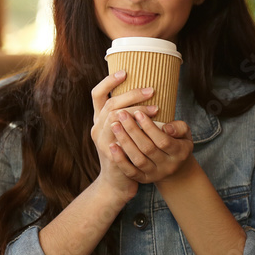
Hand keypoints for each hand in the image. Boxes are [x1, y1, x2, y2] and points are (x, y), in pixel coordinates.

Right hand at [90, 71, 157, 198]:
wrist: (117, 182)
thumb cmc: (125, 152)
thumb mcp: (123, 131)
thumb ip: (129, 114)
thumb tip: (146, 94)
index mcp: (99, 119)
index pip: (97, 94)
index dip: (108, 82)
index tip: (124, 72)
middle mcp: (97, 128)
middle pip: (110, 104)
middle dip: (132, 95)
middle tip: (152, 91)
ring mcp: (101, 141)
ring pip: (115, 118)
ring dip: (137, 111)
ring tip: (157, 109)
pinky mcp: (110, 153)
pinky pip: (121, 136)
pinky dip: (137, 129)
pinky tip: (154, 124)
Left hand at [108, 110, 193, 183]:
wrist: (174, 167)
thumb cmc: (176, 143)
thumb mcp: (184, 134)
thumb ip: (179, 128)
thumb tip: (166, 127)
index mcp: (179, 153)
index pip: (163, 140)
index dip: (149, 127)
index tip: (138, 112)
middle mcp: (168, 166)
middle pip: (148, 148)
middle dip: (133, 130)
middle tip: (121, 114)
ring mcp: (154, 174)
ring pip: (138, 159)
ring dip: (125, 142)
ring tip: (115, 126)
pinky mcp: (143, 179)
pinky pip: (130, 171)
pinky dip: (120, 159)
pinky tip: (112, 145)